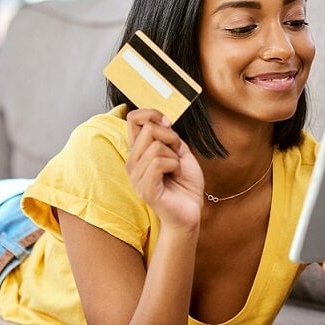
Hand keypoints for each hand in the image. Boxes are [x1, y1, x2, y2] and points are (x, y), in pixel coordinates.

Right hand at [125, 109, 203, 230]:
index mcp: (139, 151)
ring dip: (174, 156)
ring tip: (176, 169)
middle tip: (177, 153)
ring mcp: (136, 176)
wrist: (191, 210)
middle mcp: (133, 162)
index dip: (151, 114)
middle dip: (170, 137)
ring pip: (155, 147)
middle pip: (147, 129)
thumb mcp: (180, 152)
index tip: (168, 123)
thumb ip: (169, 136)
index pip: (133, 118)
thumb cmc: (185, 184)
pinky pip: (159, 164)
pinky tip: (176, 175)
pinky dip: (174, 166)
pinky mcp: (145, 189)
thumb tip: (161, 121)